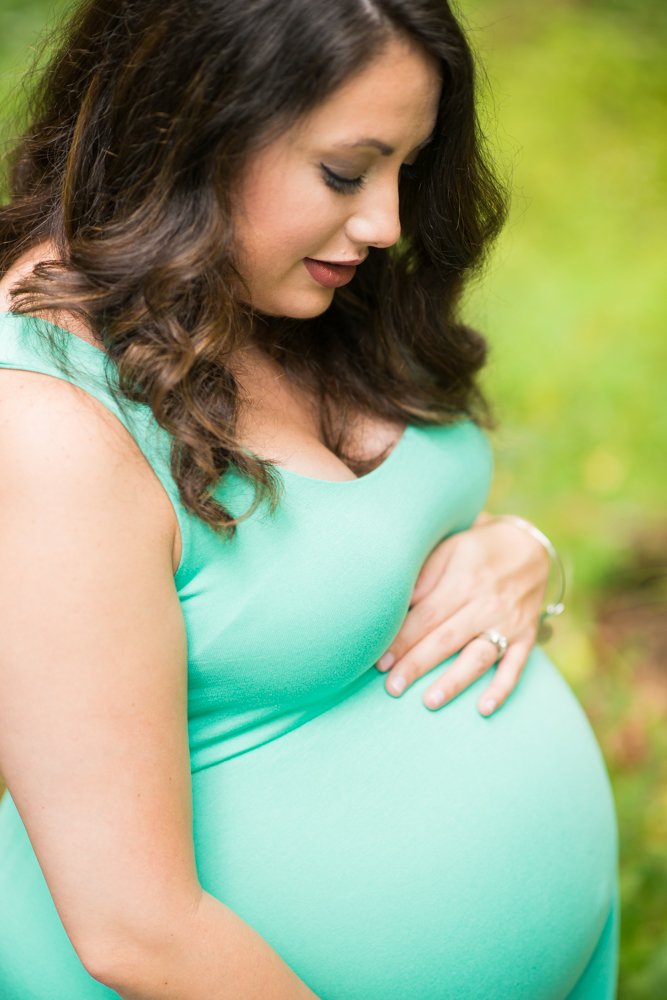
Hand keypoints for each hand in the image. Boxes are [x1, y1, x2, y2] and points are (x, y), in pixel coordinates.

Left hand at [376, 514, 550, 715]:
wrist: (528, 548)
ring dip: (455, 681)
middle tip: (392, 687)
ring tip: (430, 701)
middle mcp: (487, 604)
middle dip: (418, 664)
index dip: (402, 640)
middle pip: (446, 639)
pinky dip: (502, 689)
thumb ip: (424, 575)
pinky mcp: (526, 637)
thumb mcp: (449, 548)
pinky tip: (484, 709)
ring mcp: (509, 623)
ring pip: (478, 657)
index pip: (427, 616)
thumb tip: (397, 602)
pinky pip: (515, 666)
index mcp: (464, 581)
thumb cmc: (476, 550)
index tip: (380, 661)